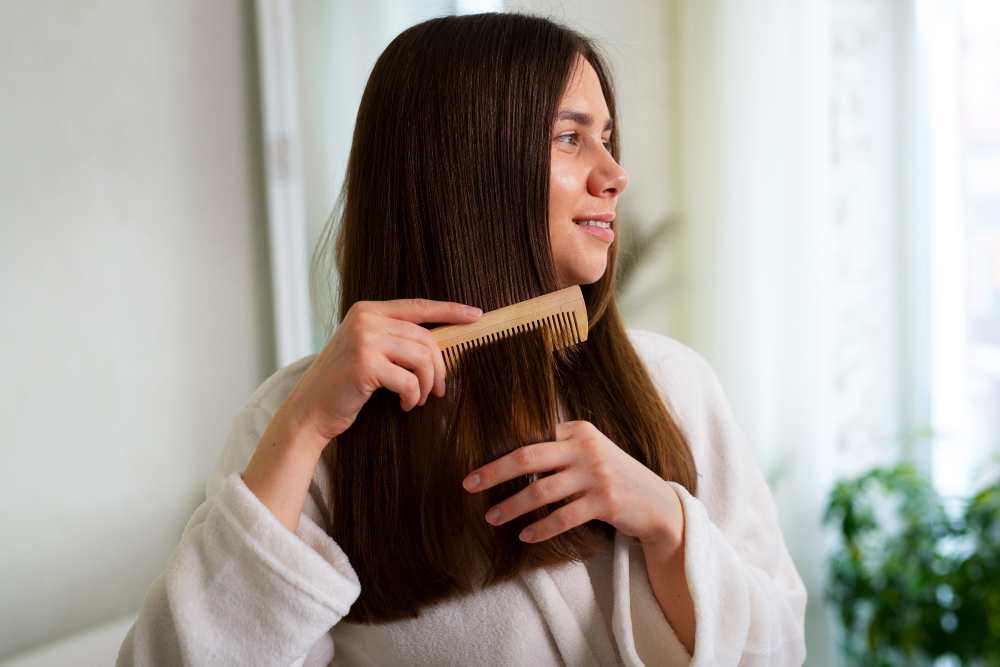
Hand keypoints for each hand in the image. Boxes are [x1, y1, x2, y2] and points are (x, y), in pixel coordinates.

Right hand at [242, 298, 479, 531]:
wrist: (309, 410)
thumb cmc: (342, 385)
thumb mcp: (367, 351)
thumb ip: (394, 340)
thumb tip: (438, 345)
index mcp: (367, 311)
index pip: (418, 306)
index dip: (450, 310)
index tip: (475, 314)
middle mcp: (366, 320)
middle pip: (425, 338)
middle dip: (439, 367)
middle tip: (440, 389)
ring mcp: (365, 339)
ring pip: (422, 358)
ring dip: (427, 384)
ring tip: (418, 399)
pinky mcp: (366, 364)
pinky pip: (410, 380)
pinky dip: (413, 397)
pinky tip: (404, 405)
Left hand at [462, 420, 695, 653]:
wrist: (656, 502)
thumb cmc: (612, 476)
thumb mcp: (588, 452)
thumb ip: (558, 447)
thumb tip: (508, 454)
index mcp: (577, 430)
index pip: (530, 438)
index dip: (500, 452)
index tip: (476, 466)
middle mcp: (586, 448)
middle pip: (528, 457)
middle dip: (494, 471)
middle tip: (469, 484)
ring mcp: (597, 474)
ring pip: (542, 491)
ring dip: (512, 506)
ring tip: (493, 517)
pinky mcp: (605, 501)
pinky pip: (563, 517)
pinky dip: (541, 528)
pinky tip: (525, 536)